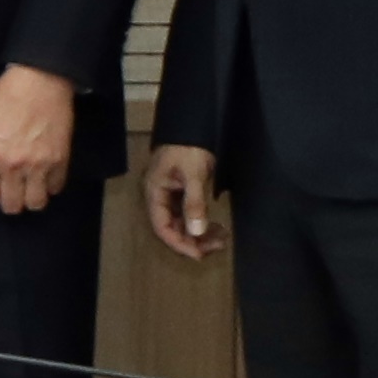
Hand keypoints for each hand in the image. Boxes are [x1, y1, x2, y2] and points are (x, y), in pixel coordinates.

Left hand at [0, 64, 79, 217]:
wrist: (39, 81)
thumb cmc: (4, 98)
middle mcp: (11, 166)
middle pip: (11, 205)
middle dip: (9, 200)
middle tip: (12, 189)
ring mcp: (38, 165)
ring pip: (36, 203)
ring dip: (31, 197)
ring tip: (30, 186)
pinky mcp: (60, 160)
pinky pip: (55, 188)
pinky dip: (50, 185)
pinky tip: (45, 175)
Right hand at [146, 143, 225, 262]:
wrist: (193, 124)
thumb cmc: (189, 148)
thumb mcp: (193, 174)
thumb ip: (194, 203)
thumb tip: (196, 232)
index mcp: (155, 193)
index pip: (162, 228)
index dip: (179, 244)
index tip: (200, 254)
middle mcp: (159, 197)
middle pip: (172, 228)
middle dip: (193, 240)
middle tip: (218, 245)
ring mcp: (170, 194)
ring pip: (182, 222)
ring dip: (199, 233)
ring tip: (222, 238)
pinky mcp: (181, 191)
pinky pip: (188, 214)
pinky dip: (201, 222)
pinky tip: (215, 226)